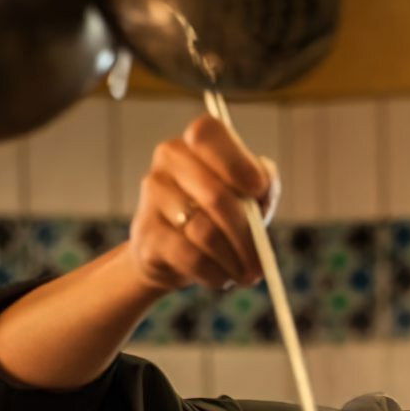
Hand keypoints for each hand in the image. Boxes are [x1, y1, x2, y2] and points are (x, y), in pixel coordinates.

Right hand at [127, 115, 280, 291]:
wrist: (173, 254)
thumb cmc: (221, 217)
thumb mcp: (249, 195)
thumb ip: (263, 183)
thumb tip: (261, 189)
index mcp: (196, 142)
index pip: (208, 133)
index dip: (236, 163)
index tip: (257, 191)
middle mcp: (169, 158)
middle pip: (216, 197)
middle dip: (246, 236)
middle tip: (260, 263)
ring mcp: (153, 193)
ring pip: (205, 233)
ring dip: (233, 261)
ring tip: (243, 273)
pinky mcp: (146, 233)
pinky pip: (191, 258)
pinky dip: (214, 274)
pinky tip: (220, 277)